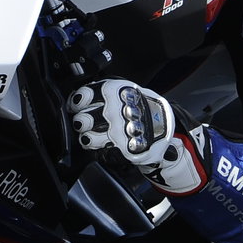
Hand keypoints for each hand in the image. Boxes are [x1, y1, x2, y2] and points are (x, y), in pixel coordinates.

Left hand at [69, 79, 208, 196]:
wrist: (165, 125)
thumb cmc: (141, 107)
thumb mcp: (125, 90)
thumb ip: (102, 91)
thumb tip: (78, 96)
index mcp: (114, 92)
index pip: (82, 97)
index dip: (76, 103)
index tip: (77, 107)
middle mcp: (115, 111)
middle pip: (82, 120)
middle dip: (80, 123)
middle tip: (86, 123)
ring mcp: (119, 131)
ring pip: (88, 138)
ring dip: (88, 138)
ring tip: (95, 136)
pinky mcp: (124, 149)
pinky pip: (101, 153)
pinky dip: (101, 150)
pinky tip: (107, 145)